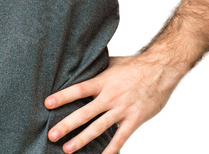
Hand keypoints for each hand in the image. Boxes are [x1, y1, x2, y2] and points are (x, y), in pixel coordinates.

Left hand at [44, 55, 178, 152]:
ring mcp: (122, 109)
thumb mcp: (112, 63)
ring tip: (68, 149)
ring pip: (99, 128)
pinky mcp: (134, 119)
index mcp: (103, 81)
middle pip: (85, 113)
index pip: (78, 89)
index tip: (47, 104)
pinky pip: (120, 138)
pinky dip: (111, 149)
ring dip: (82, 139)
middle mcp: (110, 97)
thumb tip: (79, 67)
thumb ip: (96, 70)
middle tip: (52, 135)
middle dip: (67, 125)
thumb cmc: (135, 65)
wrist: (161, 69)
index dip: (62, 96)